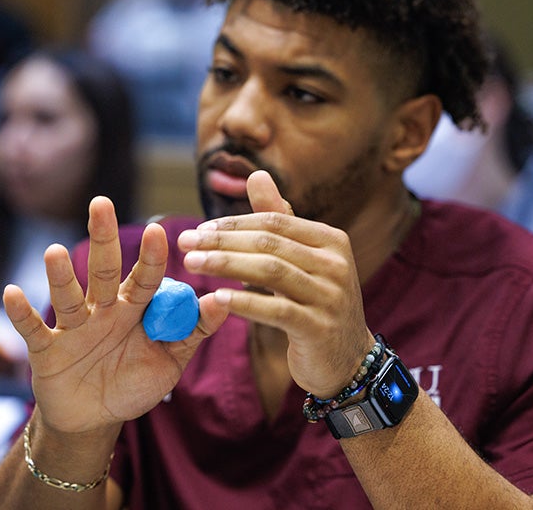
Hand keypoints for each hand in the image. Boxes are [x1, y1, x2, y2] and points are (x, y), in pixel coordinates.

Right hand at [3, 196, 227, 433]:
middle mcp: (106, 310)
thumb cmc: (136, 382)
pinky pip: (35, 329)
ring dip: (62, 276)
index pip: (146, 277)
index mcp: (137, 309)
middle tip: (101, 203)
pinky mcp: (49, 349)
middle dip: (103, 238)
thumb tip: (224, 299)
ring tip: (54, 252)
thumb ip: (194, 330)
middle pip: (105, 270)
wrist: (96, 417)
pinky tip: (12, 293)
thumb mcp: (171, 359)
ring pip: (70, 296)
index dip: (151, 256)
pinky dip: (23, 314)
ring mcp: (76, 327)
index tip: (157, 231)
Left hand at [178, 170, 372, 397]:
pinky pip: (276, 310)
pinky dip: (245, 302)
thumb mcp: (301, 259)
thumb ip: (279, 218)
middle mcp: (336, 263)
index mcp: (331, 240)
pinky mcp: (320, 328)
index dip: (233, 224)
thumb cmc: (315, 301)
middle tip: (185, 242)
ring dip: (226, 265)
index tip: (199, 229)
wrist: (346, 357)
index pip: (275, 222)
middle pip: (270, 243)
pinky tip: (216, 298)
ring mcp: (331, 296)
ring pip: (271, 272)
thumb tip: (256, 174)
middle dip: (223, 241)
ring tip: (192, 264)